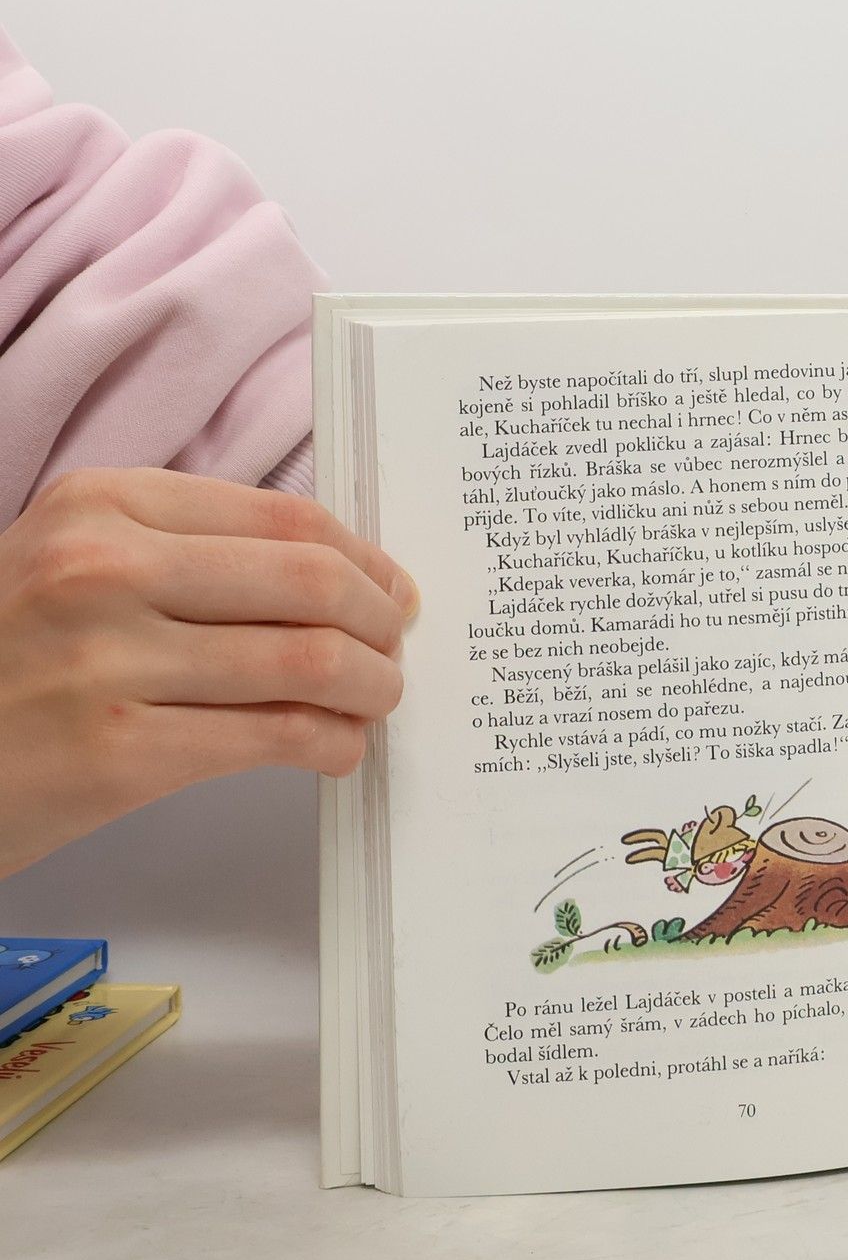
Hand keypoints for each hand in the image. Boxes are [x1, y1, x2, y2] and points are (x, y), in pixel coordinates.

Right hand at [0, 468, 415, 879]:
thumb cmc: (4, 660)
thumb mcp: (70, 564)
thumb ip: (184, 551)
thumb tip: (338, 573)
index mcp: (101, 506)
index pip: (287, 518)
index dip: (366, 558)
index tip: (392, 589)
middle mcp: (102, 570)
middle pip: (312, 580)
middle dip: (382, 622)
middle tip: (397, 649)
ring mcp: (106, 661)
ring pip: (308, 659)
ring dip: (371, 685)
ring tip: (377, 699)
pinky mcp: (117, 753)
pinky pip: (274, 735)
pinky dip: (332, 742)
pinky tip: (337, 748)